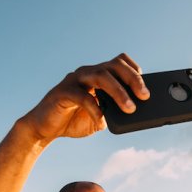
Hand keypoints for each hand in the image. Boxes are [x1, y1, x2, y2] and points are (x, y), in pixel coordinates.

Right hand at [22, 53, 149, 141]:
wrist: (45, 128)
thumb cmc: (73, 120)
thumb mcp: (100, 118)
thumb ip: (113, 113)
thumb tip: (132, 114)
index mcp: (97, 76)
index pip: (119, 62)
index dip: (134, 70)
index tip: (146, 85)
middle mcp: (86, 73)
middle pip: (113, 65)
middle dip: (132, 79)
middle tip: (144, 96)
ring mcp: (74, 80)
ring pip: (100, 76)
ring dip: (119, 92)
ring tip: (130, 108)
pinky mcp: (62, 92)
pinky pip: (82, 96)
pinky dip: (95, 108)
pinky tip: (101, 118)